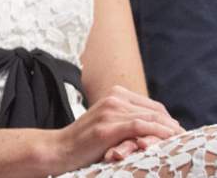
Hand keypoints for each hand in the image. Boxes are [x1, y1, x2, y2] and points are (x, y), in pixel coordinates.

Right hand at [50, 86, 182, 170]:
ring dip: (169, 130)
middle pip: (154, 111)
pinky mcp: (108, 127)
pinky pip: (140, 127)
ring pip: (150, 118)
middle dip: (172, 125)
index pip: (151, 105)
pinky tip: (166, 139)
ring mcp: (109, 112)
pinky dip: (157, 132)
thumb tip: (154, 124)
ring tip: (178, 140)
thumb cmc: (85, 139)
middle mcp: (112, 99)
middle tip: (181, 138)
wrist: (60, 148)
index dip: (167, 119)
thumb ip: (127, 117)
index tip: (176, 132)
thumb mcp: (108, 122)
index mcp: (113, 94)